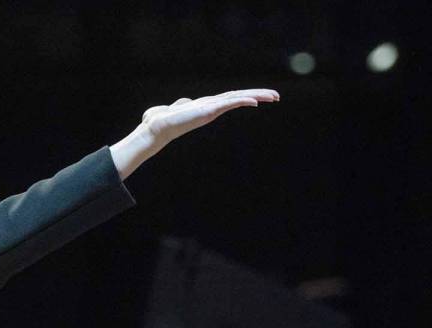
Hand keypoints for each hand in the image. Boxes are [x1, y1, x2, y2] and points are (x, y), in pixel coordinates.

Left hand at [142, 89, 278, 144]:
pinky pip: (229, 103)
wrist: (155, 127)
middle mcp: (212, 107)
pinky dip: (242, 101)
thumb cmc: (161, 120)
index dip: (247, 95)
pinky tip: (255, 101)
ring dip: (256, 97)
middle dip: (258, 96)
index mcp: (207, 106)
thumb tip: (182, 104)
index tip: (261, 96)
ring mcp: (211, 109)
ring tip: (273, 96)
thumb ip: (181, 105)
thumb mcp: (176, 108)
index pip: (231, 98)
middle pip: (239, 98)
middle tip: (276, 96)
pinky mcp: (208, 111)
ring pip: (238, 99)